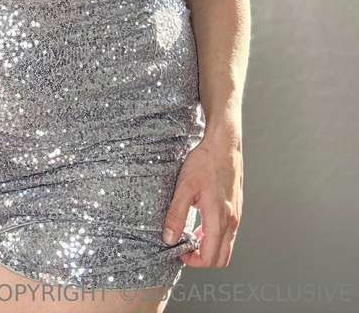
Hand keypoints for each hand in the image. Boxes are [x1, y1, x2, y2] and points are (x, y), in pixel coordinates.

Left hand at [162, 129, 242, 268]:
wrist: (223, 144)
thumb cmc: (205, 162)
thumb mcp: (184, 186)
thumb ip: (176, 214)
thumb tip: (169, 238)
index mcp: (219, 217)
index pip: (210, 257)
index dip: (193, 261)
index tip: (179, 251)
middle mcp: (232, 219)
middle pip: (222, 258)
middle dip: (203, 259)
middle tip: (185, 248)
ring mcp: (236, 214)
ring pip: (227, 245)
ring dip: (210, 247)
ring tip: (191, 235)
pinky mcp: (236, 207)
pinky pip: (229, 232)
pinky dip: (216, 236)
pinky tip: (201, 223)